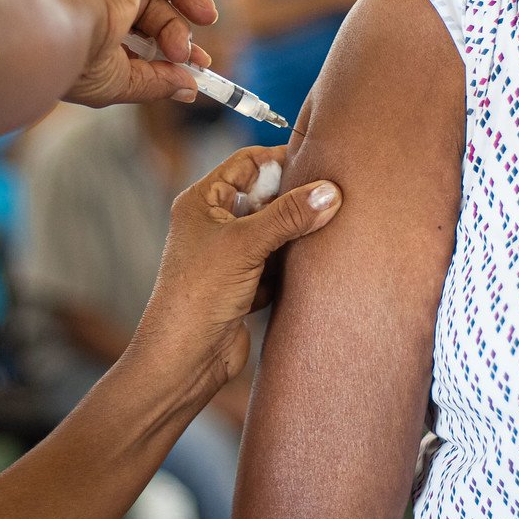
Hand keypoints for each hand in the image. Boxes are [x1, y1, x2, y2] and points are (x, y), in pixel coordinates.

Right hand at [54, 0, 219, 107]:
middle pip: (149, 0)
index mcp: (88, 19)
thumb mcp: (122, 80)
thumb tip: (189, 86)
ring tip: (204, 21)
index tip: (194, 64)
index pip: (136, 23)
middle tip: (197, 52)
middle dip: (178, 27)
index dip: (169, 41)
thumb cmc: (77, 61)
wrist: (61, 36)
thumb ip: (156, 81)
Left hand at [129, 147, 342, 398]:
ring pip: (274, 233)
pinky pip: (277, 265)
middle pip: (264, 198)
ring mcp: (230, 257)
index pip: (246, 164)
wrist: (185, 359)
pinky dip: (293, 265)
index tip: (319, 158)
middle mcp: (215, 225)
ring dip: (297, 234)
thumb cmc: (196, 295)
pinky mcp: (245, 286)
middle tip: (334, 194)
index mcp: (203, 202)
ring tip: (332, 227)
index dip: (279, 159)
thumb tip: (328, 192)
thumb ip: (288, 216)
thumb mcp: (245, 245)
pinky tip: (315, 264)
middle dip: (296, 198)